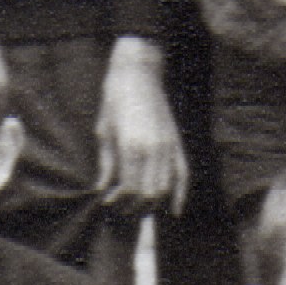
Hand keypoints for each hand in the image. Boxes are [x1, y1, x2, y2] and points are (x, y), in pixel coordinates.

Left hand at [95, 46, 189, 216]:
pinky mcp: (177, 142)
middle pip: (150, 193)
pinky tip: (173, 211)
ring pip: (166, 188)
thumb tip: (102, 189)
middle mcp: (154, 149)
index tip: (108, 201)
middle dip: (135, 206)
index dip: (119, 200)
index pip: (131, 188)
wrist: (139, 73)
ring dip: (153, 203)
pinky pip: (183, 175)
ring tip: (138, 206)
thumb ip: (106, 164)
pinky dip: (180, 195)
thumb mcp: (104, 132)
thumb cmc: (115, 100)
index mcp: (132, 146)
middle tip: (121, 207)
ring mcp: (168, 146)